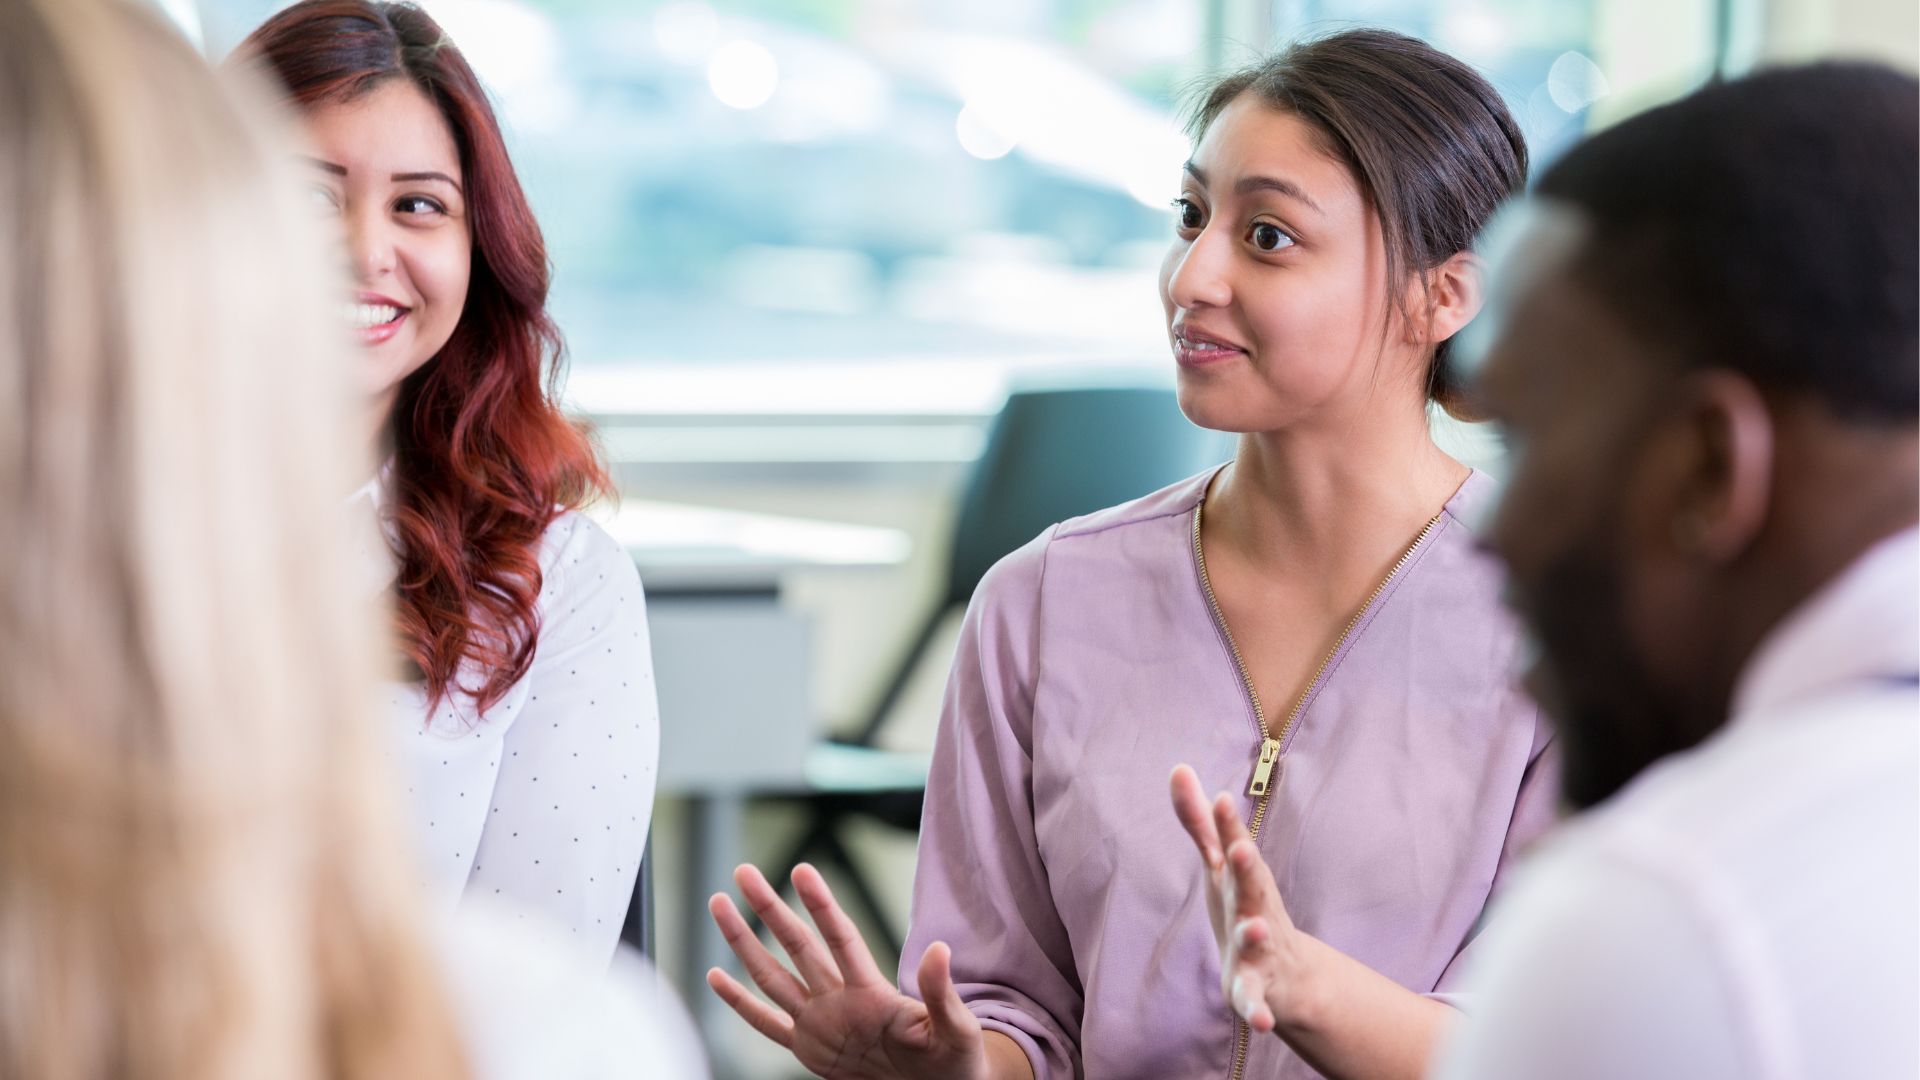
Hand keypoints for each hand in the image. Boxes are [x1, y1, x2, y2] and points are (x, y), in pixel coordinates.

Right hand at [707, 862, 987, 1079]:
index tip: (802, 870)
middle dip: (769, 909)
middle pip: (797, 946)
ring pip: (772, 976)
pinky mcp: (808, 1050)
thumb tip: (940, 950)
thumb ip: (940, 993)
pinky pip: (767, 1024)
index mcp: (872, 993)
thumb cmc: (955, 1061)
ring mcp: (820, 1022)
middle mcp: (839, 999)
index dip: (821, 906)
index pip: (840, 939)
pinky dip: (740, 1003)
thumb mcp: (955, 1030)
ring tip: (720, 905)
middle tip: (744, 872)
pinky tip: (716, 976)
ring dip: (745, 942)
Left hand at [1170, 764, 1306, 1033]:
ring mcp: (1259, 950)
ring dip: (1255, 934)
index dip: (1226, 825)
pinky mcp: (1254, 988)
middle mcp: (1256, 909)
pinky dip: (1258, 1009)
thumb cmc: (1246, 908)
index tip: (1220, 799)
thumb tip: (1178, 767)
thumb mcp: (1220, 866)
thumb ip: (1198, 822)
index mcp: (1244, 880)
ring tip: (1254, 927)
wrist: (1289, 977)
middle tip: (1242, 849)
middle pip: (1252, 888)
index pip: (1235, 848)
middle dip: (1248, 869)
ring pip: (1257, 942)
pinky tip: (1259, 1021)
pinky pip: (1256, 1000)